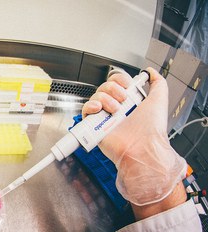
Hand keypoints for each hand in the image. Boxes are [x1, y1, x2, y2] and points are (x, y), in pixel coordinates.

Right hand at [82, 68, 185, 214]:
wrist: (142, 146)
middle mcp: (116, 108)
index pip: (117, 82)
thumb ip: (158, 82)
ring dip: (105, 99)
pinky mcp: (94, 126)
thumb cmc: (151, 128)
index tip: (127, 85)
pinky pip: (85, 110)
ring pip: (96, 96)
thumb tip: (150, 72)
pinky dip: (90, 106)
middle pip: (105, 87)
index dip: (120, 79)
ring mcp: (104, 117)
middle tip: (123, 99)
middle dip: (113, 89)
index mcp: (129, 101)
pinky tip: (99, 109)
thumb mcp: (159, 99)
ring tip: (115, 110)